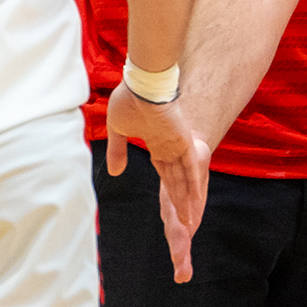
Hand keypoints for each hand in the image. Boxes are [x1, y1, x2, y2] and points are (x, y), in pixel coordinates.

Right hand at [106, 83, 208, 281]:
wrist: (142, 81)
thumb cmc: (129, 98)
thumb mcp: (119, 129)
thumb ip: (118, 150)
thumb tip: (114, 173)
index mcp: (157, 143)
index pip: (165, 172)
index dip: (169, 190)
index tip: (172, 206)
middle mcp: (170, 148)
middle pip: (177, 181)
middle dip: (180, 203)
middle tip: (185, 224)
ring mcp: (177, 146)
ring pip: (184, 180)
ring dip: (186, 202)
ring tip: (190, 223)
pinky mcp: (182, 143)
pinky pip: (189, 171)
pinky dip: (190, 189)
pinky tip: (192, 206)